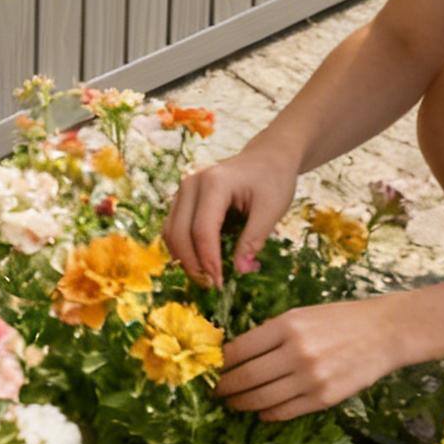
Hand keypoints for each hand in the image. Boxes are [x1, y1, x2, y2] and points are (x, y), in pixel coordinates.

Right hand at [162, 143, 298, 286]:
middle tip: (212, 286)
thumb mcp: (272, 209)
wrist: (267, 157)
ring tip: (206, 277)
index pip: (203, 230)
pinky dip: (182, 248)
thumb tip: (239, 271)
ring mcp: (184, 188)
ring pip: (171, 231)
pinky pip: (174, 227)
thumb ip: (254, 239)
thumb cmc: (273, 180)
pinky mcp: (184, 197)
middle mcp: (192, 183)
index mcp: (215, 182)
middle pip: (179, 232)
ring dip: (184, 258)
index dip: (209, 260)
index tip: (221, 284)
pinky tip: (200, 262)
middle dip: (193, 264)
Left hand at [214, 298, 407, 420]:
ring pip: (264, 398)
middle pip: (248, 377)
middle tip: (215, 392)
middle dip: (226, 388)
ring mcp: (311, 378)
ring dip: (243, 404)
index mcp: (287, 324)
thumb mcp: (301, 314)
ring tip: (233, 404)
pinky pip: (286, 411)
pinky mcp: (324, 398)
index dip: (221, 363)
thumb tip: (238, 353)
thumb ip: (272, 333)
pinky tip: (261, 413)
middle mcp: (296, 352)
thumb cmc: (338, 319)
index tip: (211, 369)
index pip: (241, 349)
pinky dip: (269, 414)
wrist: (382, 332)